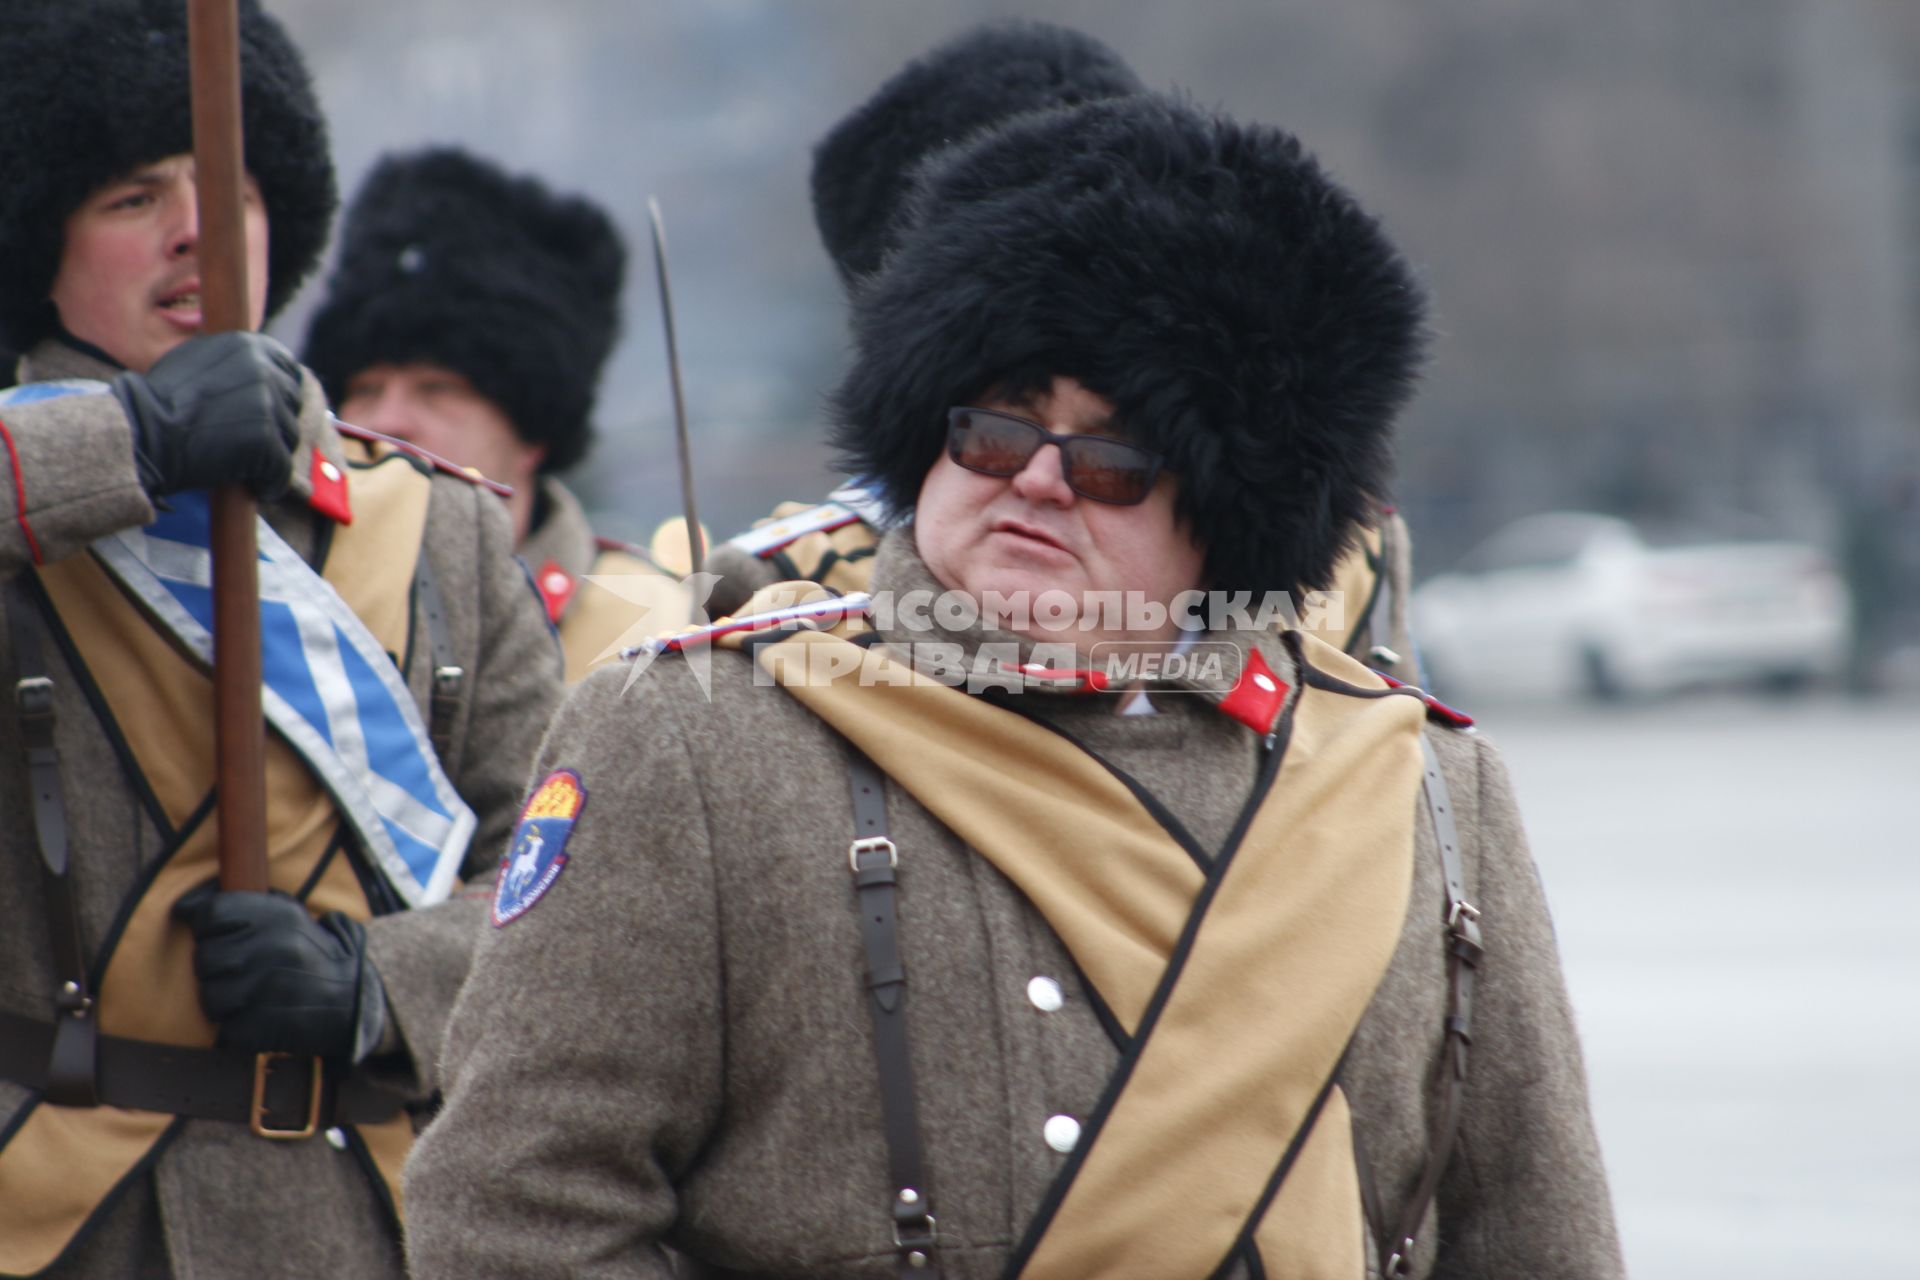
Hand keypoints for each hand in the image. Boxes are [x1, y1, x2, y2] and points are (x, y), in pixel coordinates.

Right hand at [114, 332, 302, 499]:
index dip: (280, 394)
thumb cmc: (160, 401)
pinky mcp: (266, 440)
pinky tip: (258, 489)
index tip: (267, 413)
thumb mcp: (197, 359)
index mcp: (248, 345)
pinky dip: (272, 483)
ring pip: (289, 436)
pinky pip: (282, 469)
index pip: (287, 369)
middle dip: (276, 424)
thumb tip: (261, 367)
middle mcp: (263, 370)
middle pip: (291, 404)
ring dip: (272, 454)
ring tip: (246, 464)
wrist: (142, 433)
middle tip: (250, 443)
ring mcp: (266, 405)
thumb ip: (233, 361)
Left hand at [173, 885, 387, 1061]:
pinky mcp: (268, 1026)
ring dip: (223, 1001)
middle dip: (215, 968)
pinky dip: (237, 1029)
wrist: (352, 997)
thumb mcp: (287, 916)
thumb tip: (183, 908)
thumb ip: (239, 906)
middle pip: (205, 957)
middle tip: (239, 972)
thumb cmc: (309, 953)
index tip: (220, 936)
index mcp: (278, 916)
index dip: (208, 928)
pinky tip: (257, 1018)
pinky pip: (226, 1030)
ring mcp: (270, 989)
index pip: (211, 914)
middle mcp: (274, 948)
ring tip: (248, 997)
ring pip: (210, 997)